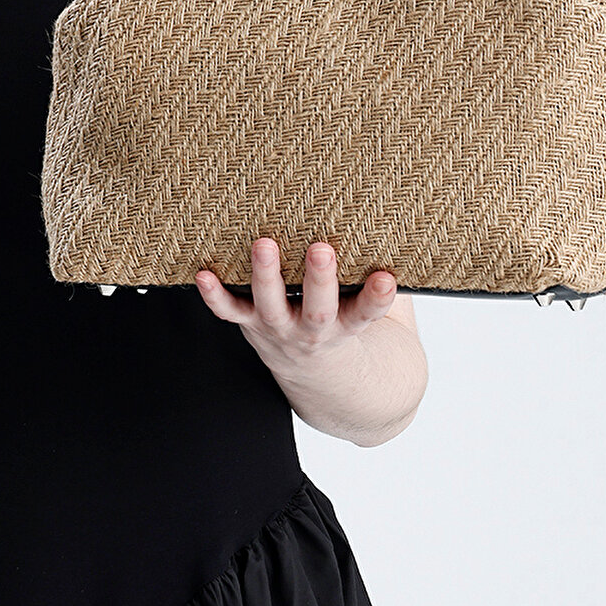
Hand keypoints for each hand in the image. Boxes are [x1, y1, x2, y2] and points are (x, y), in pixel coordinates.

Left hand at [195, 235, 405, 437]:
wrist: (318, 375)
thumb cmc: (346, 324)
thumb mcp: (373, 313)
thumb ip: (383, 283)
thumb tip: (404, 230)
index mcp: (348, 326)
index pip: (368, 313)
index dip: (378, 299)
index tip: (386, 280)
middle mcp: (313, 330)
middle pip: (318, 310)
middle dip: (319, 280)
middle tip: (322, 250)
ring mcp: (278, 328)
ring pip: (271, 305)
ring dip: (266, 275)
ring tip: (265, 245)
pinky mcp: (250, 325)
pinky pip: (229, 313)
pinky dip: (214, 296)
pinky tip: (202, 274)